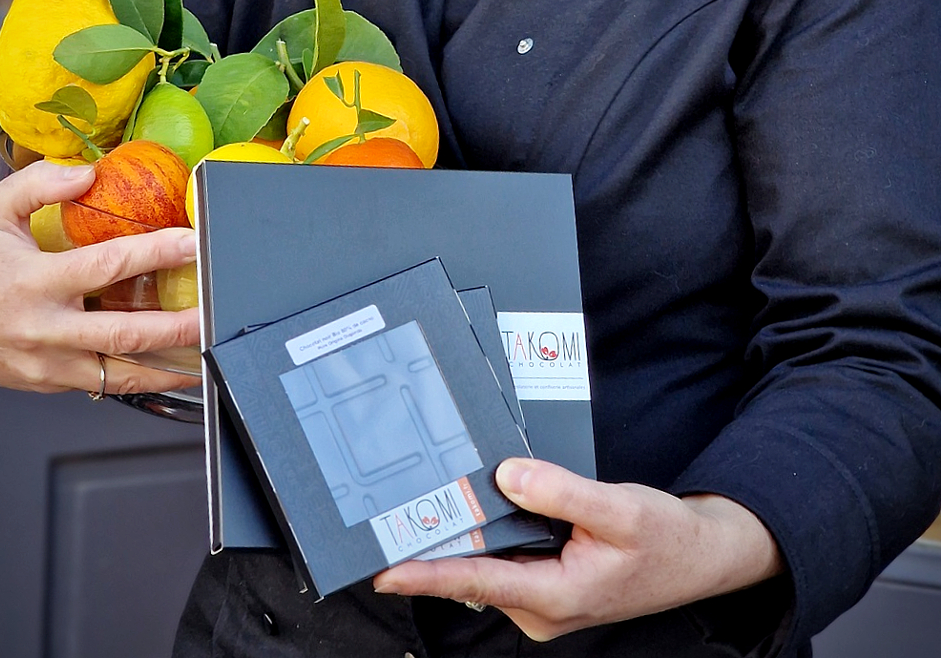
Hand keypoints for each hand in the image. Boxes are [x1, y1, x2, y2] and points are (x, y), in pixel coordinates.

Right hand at [0, 160, 200, 393]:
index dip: (156, 253)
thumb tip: (90, 173)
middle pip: (123, 333)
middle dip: (177, 326)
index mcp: (34, 281)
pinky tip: (168, 369)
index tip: (192, 242)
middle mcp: (43, 328)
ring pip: (117, 373)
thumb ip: (40, 182)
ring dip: (167, 367)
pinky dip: (137, 379)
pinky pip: (100, 384)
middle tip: (215, 312)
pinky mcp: (47, 384)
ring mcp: (46, 364)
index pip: (106, 265)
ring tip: (206, 355)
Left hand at [374, 459, 782, 641]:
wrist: (699, 557)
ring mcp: (545, 600)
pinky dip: (485, 539)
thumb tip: (508, 476)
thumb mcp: (617, 508)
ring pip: (488, 567)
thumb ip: (561, 492)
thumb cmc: (664, 537)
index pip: (477, 582)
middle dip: (431, 551)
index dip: (427, 574)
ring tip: (417, 511)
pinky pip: (505, 562)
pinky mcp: (549, 586)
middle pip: (474, 575)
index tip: (384, 569)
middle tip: (386, 522)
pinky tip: (469, 513)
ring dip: (458, 542)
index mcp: (557, 595)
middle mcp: (543, 607)